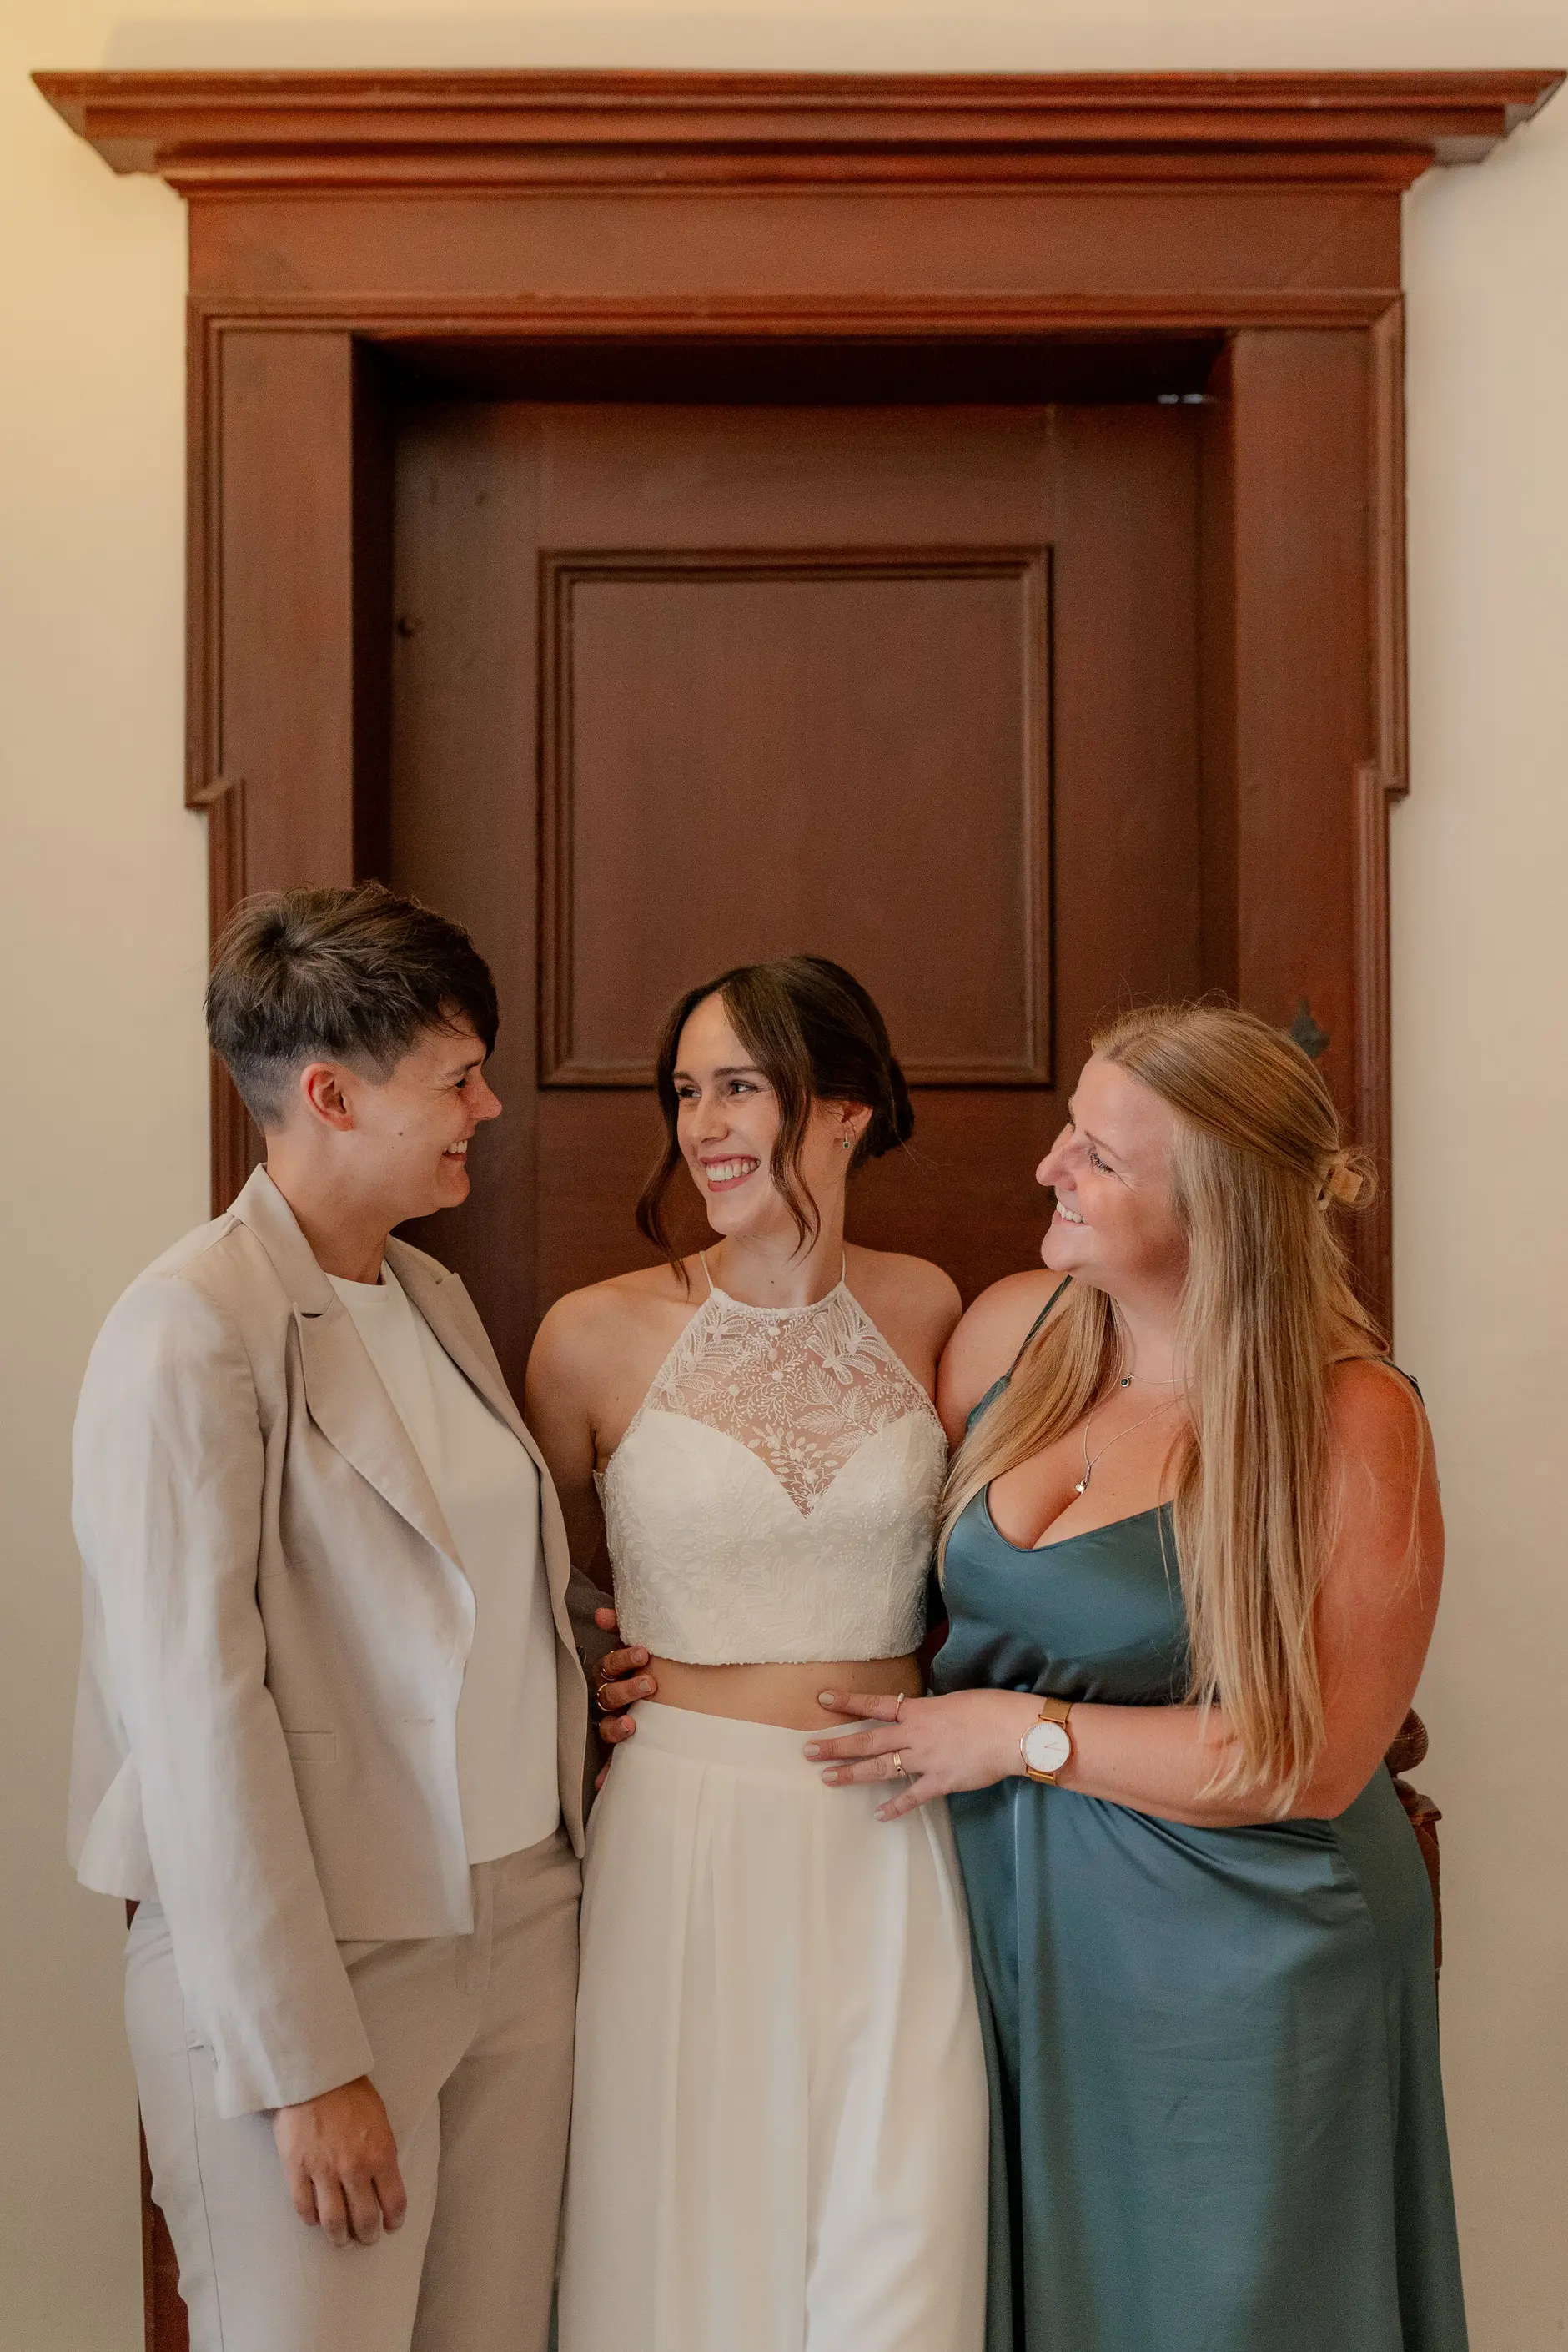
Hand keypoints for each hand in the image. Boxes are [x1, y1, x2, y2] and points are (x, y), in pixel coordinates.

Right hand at [271, 2076, 405, 2248]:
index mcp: (381, 2154)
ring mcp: (324, 2172)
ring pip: (334, 2223)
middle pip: (365, 2220)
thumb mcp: (380, 2120)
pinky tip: (316, 2220)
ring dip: (340, 2238)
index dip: (394, 2220)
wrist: (314, 2075)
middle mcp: (354, 2169)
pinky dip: (312, 2220)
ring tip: (342, 2240)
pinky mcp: (297, 2171)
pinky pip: (305, 2209)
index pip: (394, 2203)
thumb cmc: (351, 2093)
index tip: (391, 2226)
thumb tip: (383, 2181)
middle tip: (366, 2238)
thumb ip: (382, 2152)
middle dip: (368, 2235)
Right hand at [591, 1605, 657, 1789]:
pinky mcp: (622, 1747)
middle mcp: (612, 1697)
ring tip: (633, 1724)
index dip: (622, 1659)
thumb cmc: (656, 1669)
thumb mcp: (648, 1648)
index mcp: (616, 1672)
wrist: (678, 1697)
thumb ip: (625, 1627)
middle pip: (608, 1693)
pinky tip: (603, 1782)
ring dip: (616, 1726)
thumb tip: (602, 1613)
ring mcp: (616, 1722)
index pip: (610, 1665)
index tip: (643, 1653)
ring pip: (607, 1724)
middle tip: (650, 1683)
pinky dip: (607, 1771)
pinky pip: (611, 1761)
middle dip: (625, 1688)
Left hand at [805, 1688, 1039, 1820]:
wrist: (1012, 1731)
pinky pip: (912, 1797)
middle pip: (867, 1741)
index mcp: (918, 1710)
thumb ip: (932, 1712)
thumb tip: (920, 1717)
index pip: (875, 1704)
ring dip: (852, 1774)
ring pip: (880, 1768)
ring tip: (827, 1778)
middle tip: (808, 1750)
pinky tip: (879, 1815)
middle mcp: (915, 1735)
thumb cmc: (989, 1708)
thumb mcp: (954, 1700)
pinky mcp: (940, 1782)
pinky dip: (895, 1806)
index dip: (848, 1701)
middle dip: (836, 1745)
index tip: (822, 1699)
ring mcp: (925, 1760)